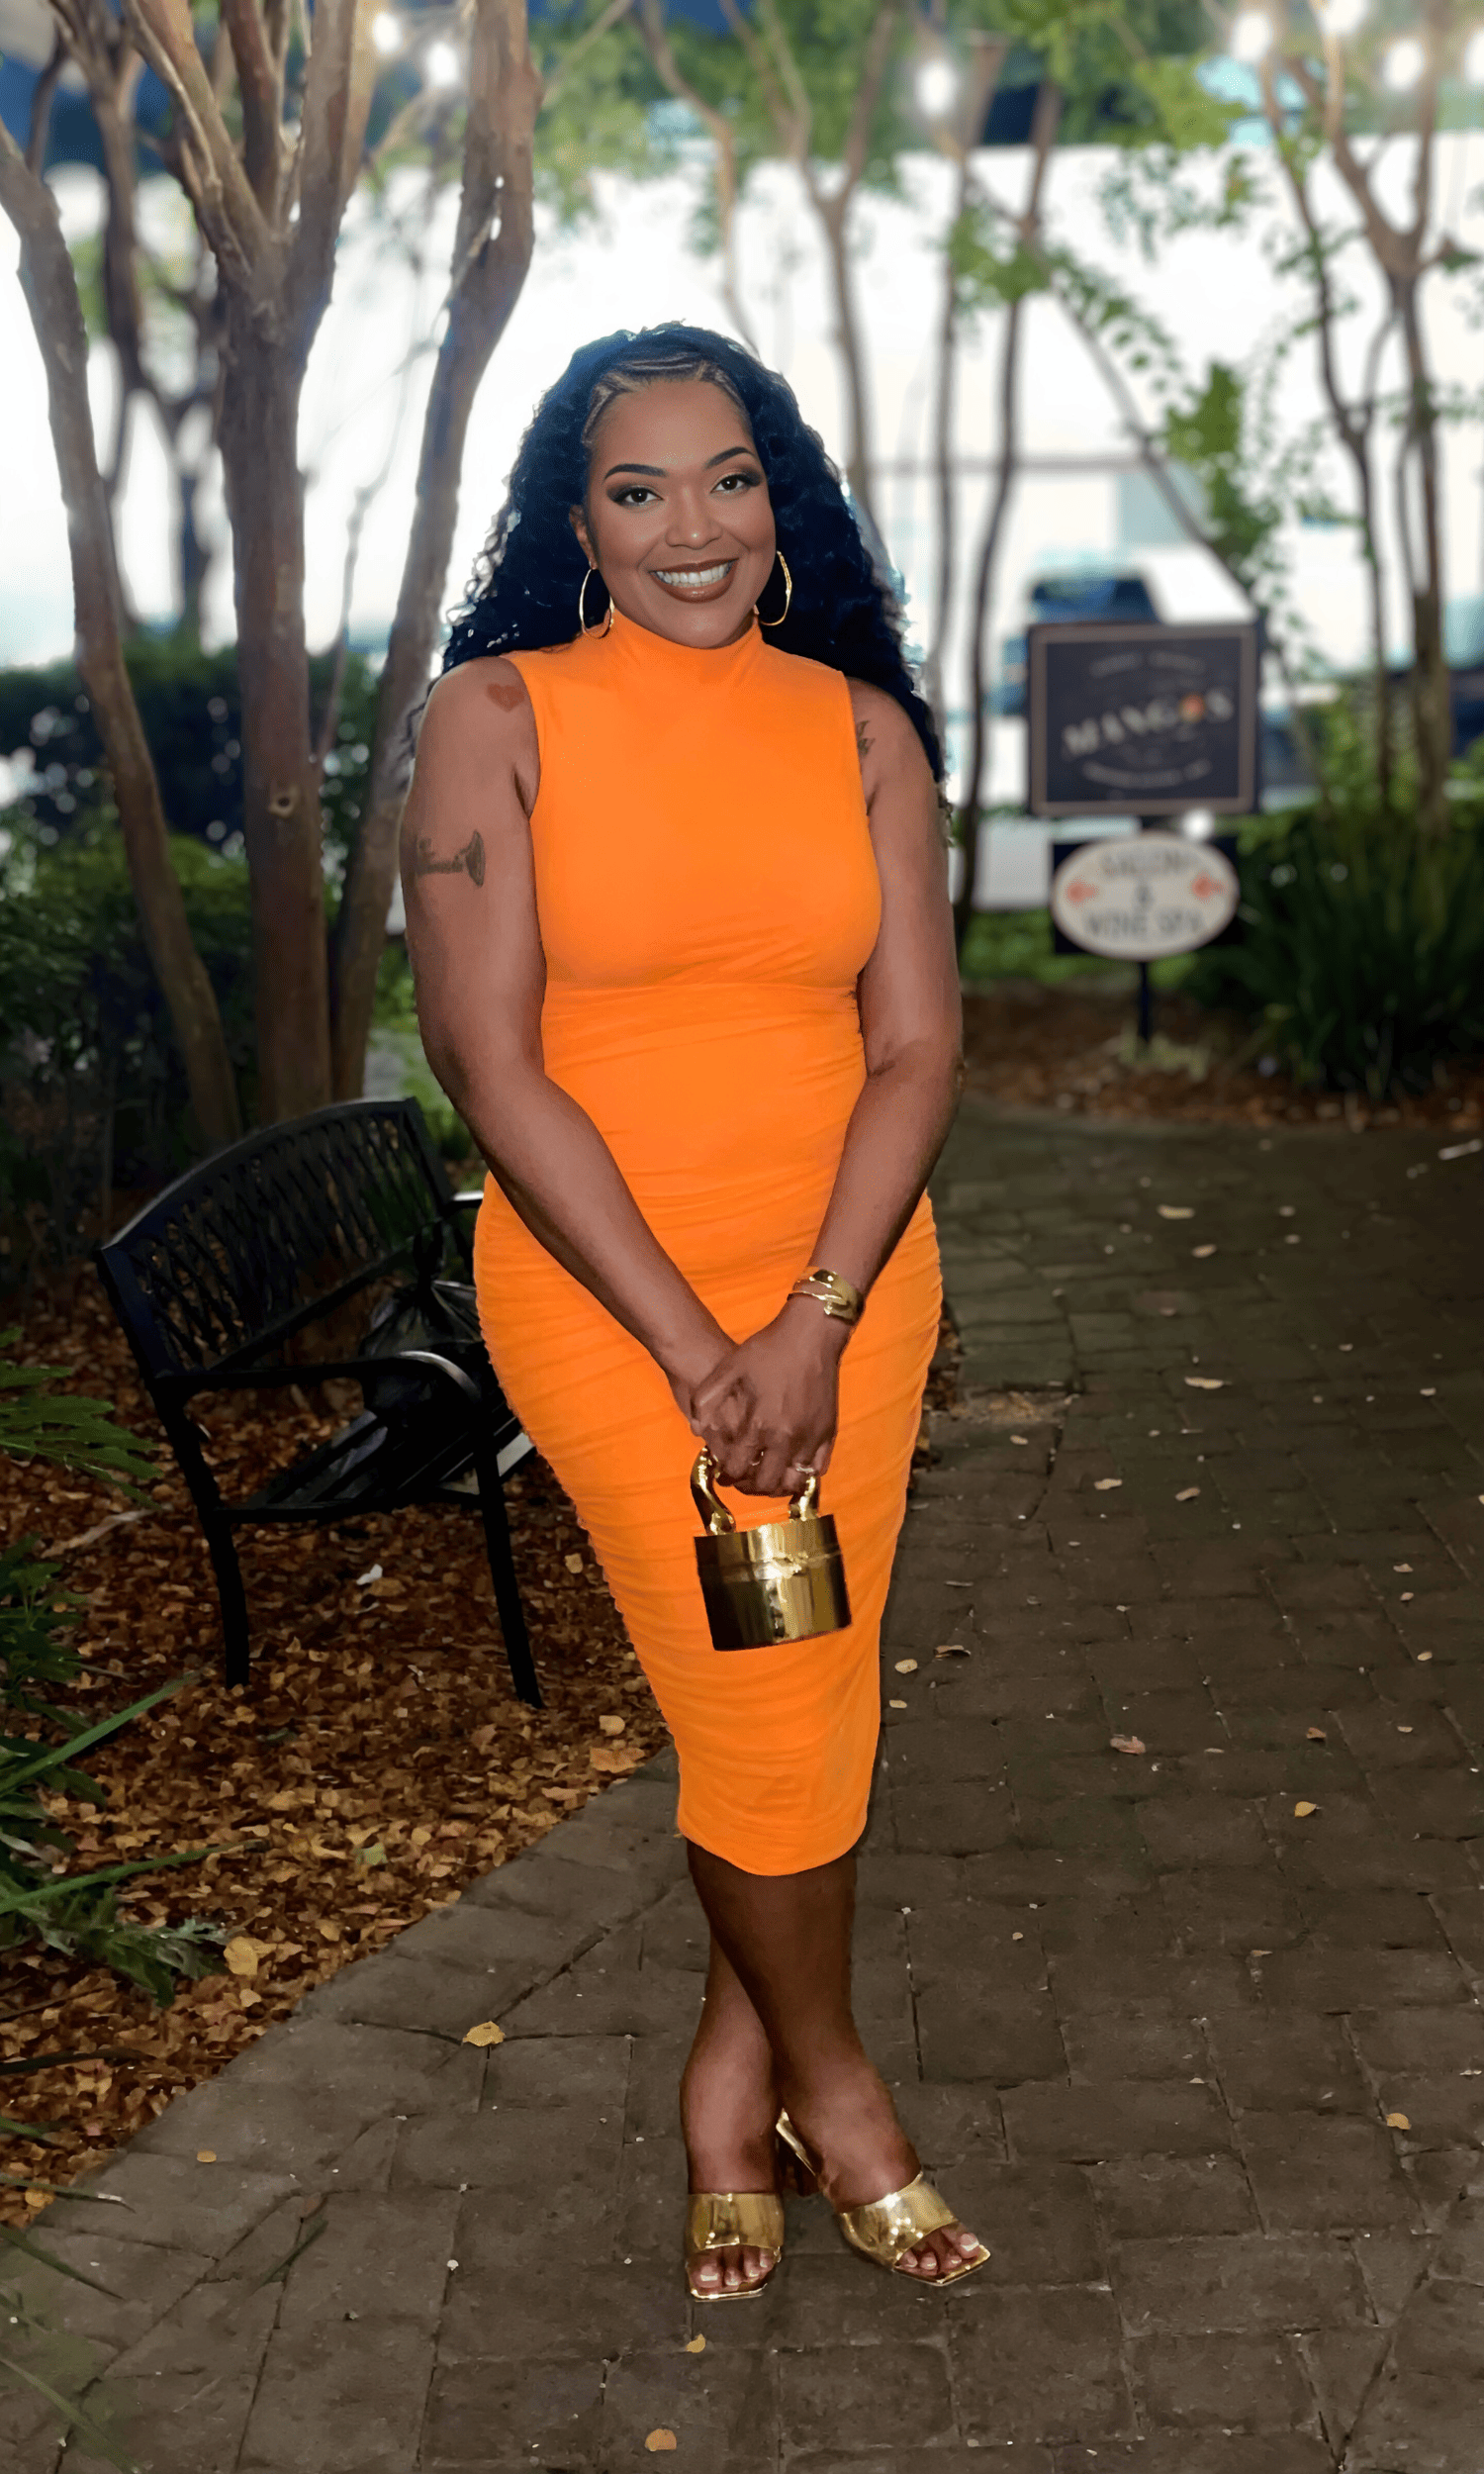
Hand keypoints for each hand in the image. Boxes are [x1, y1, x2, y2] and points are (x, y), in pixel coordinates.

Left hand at [689, 1299, 844, 1496]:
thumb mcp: (729, 1368)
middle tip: (743, 1478)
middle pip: (766, 1483)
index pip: (738, 1468)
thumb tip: (696, 1428)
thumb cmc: (768, 1348)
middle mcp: (787, 1437)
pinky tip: (790, 1464)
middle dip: (749, 1486)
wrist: (811, 1334)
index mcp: (760, 1424)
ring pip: (793, 1482)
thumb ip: (706, 1398)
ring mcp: (811, 1437)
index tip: (723, 1474)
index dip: (726, 1476)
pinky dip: (802, 1474)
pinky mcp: (829, 1432)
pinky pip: (817, 1469)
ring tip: (766, 1474)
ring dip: (776, 1484)